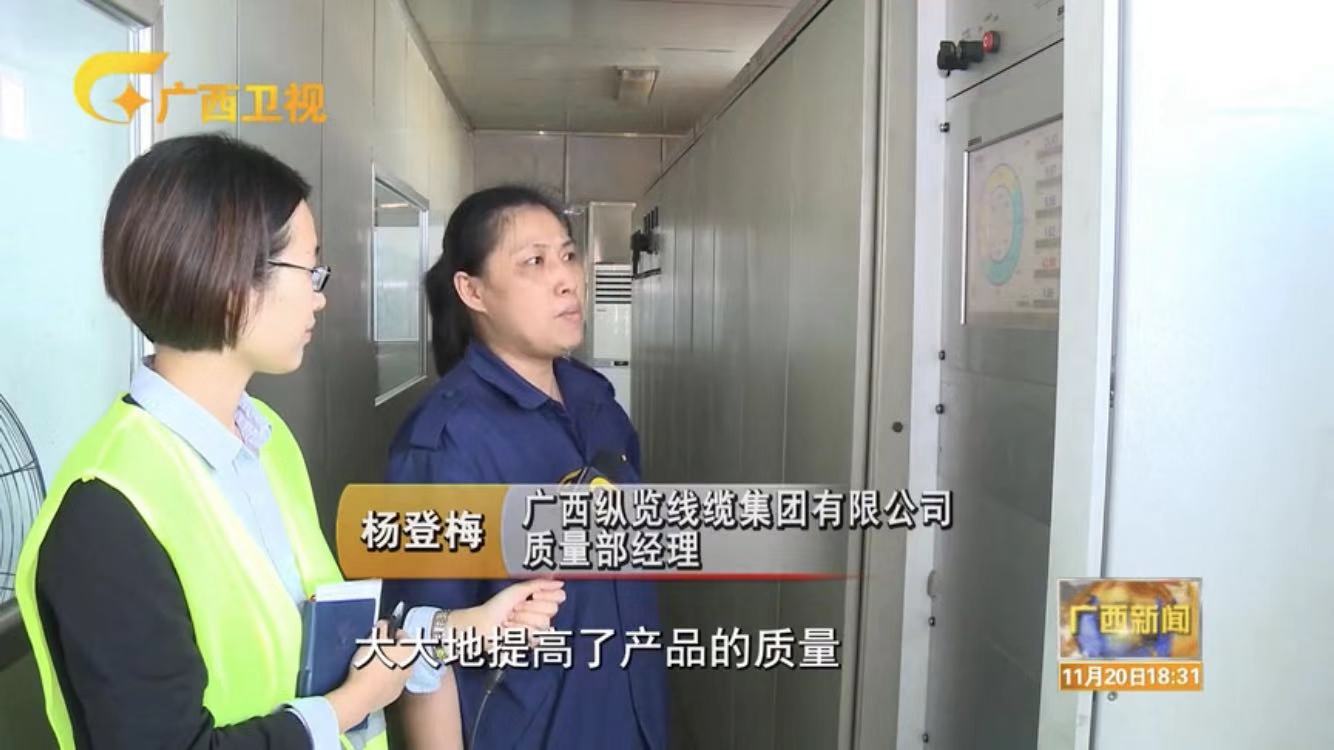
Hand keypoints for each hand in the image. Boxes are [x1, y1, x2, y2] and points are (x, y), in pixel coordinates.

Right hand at [327, 620, 415, 732]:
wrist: (362, 695)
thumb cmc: (368, 666)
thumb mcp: (373, 640)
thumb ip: (382, 628)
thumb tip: (385, 623)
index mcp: (409, 650)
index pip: (401, 634)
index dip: (388, 633)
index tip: (379, 636)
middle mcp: (411, 666)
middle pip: (400, 652)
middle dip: (389, 649)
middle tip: (373, 650)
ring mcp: (404, 682)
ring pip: (397, 667)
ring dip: (388, 664)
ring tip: (371, 666)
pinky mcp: (395, 694)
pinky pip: (391, 682)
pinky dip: (384, 679)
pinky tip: (372, 680)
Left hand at [448, 579, 565, 645]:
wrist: (484, 624)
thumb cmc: (497, 607)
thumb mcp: (518, 590)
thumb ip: (540, 584)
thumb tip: (560, 583)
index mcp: (539, 600)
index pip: (559, 597)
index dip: (545, 596)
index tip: (532, 596)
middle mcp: (540, 614)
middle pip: (552, 609)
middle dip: (532, 607)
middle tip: (517, 608)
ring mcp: (536, 628)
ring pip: (544, 622)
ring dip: (524, 618)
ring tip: (511, 619)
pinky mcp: (531, 642)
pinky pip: (536, 634)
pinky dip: (520, 630)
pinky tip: (511, 629)